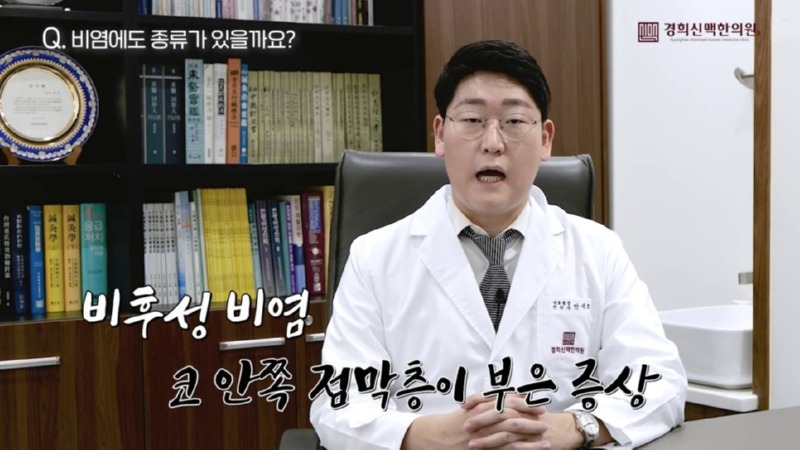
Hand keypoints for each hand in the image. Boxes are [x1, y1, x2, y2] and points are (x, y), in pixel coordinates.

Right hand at [402, 393, 542, 448]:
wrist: (437, 437)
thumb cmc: (454, 422)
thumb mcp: (471, 407)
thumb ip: (489, 400)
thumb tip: (511, 396)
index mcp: (481, 407)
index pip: (507, 402)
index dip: (524, 403)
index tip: (538, 404)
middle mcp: (483, 419)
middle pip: (512, 416)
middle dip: (530, 417)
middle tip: (544, 418)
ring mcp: (483, 435)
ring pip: (511, 434)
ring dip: (529, 436)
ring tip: (546, 438)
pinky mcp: (483, 448)